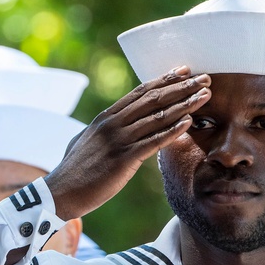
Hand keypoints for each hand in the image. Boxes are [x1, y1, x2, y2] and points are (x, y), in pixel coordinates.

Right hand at [45, 66, 210, 219]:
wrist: (60, 193)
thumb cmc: (72, 172)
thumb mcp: (85, 142)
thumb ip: (101, 132)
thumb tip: (107, 126)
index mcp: (105, 118)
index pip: (140, 92)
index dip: (164, 80)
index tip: (183, 71)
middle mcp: (112, 124)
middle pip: (153, 99)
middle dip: (181, 86)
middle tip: (205, 78)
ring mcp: (118, 140)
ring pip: (157, 117)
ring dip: (184, 104)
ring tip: (205, 95)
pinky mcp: (122, 160)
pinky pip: (153, 142)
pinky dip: (173, 131)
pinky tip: (190, 122)